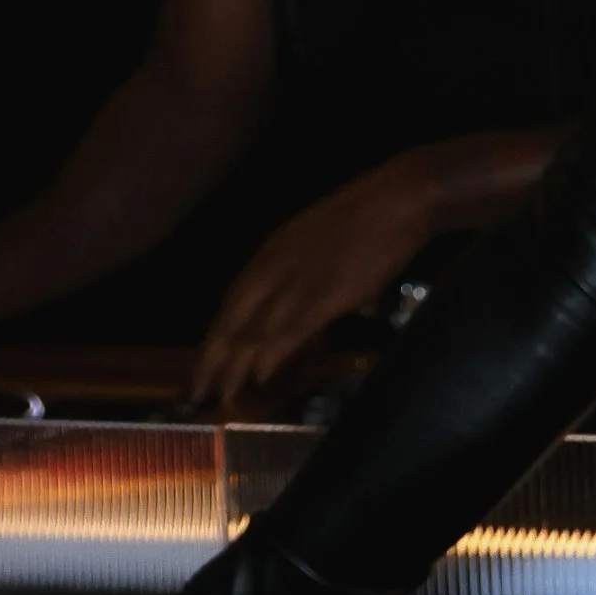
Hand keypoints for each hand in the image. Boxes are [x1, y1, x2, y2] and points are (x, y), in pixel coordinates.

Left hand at [191, 162, 440, 412]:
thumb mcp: (316, 242)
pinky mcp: (325, 294)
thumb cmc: (365, 217)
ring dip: (236, 366)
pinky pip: (289, 330)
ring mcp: (299, 282)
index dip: (213, 338)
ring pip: (255, 331)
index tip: (202, 367)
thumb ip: (297, 273)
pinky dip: (271, 355)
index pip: (230, 304)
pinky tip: (259, 377)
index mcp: (270, 252)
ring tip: (223, 396)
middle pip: (232, 321)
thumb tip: (290, 310)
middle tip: (196, 393)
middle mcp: (275, 268)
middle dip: (213, 359)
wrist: (399, 198)